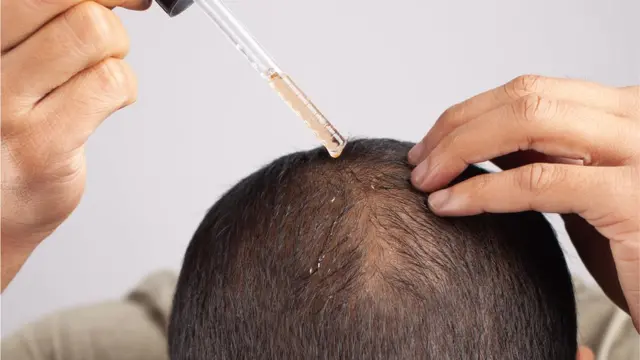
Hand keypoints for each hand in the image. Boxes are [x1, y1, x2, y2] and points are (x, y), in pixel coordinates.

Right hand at [1, 0, 150, 290]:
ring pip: (96, 34)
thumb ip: (42, 22)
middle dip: (109, 17)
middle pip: (76, 3)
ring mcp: (2, 105)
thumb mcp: (7, 62)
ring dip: (115, 54)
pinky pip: (111, 84)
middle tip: (107, 40)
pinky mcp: (40, 145)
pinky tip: (105, 103)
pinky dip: (124, 88)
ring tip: (98, 78)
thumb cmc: (2, 131)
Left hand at [407, 75, 639, 330]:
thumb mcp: (583, 188)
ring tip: (425, 181)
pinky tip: (447, 204)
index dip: (469, 114)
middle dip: (457, 128)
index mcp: (623, 111)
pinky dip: (482, 190)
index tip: (430, 145)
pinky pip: (536, 182)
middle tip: (419, 164)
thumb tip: (474, 142)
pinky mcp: (632, 199)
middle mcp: (636, 119)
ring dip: (460, 149)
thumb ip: (543, 157)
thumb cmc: (631, 249)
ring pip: (526, 122)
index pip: (530, 91)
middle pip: (524, 99)